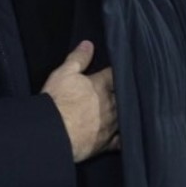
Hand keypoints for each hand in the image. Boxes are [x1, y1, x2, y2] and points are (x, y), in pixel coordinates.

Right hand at [41, 40, 117, 162]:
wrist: (53, 131)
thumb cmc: (57, 100)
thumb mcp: (63, 74)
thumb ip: (77, 59)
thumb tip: (88, 44)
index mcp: (101, 85)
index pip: (115, 74)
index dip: (118, 70)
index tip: (122, 68)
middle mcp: (111, 104)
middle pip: (124, 95)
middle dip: (126, 92)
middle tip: (128, 89)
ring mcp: (111, 125)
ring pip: (127, 116)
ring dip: (128, 112)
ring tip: (131, 110)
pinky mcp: (107, 142)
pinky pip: (122, 141)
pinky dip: (125, 137)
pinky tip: (129, 136)